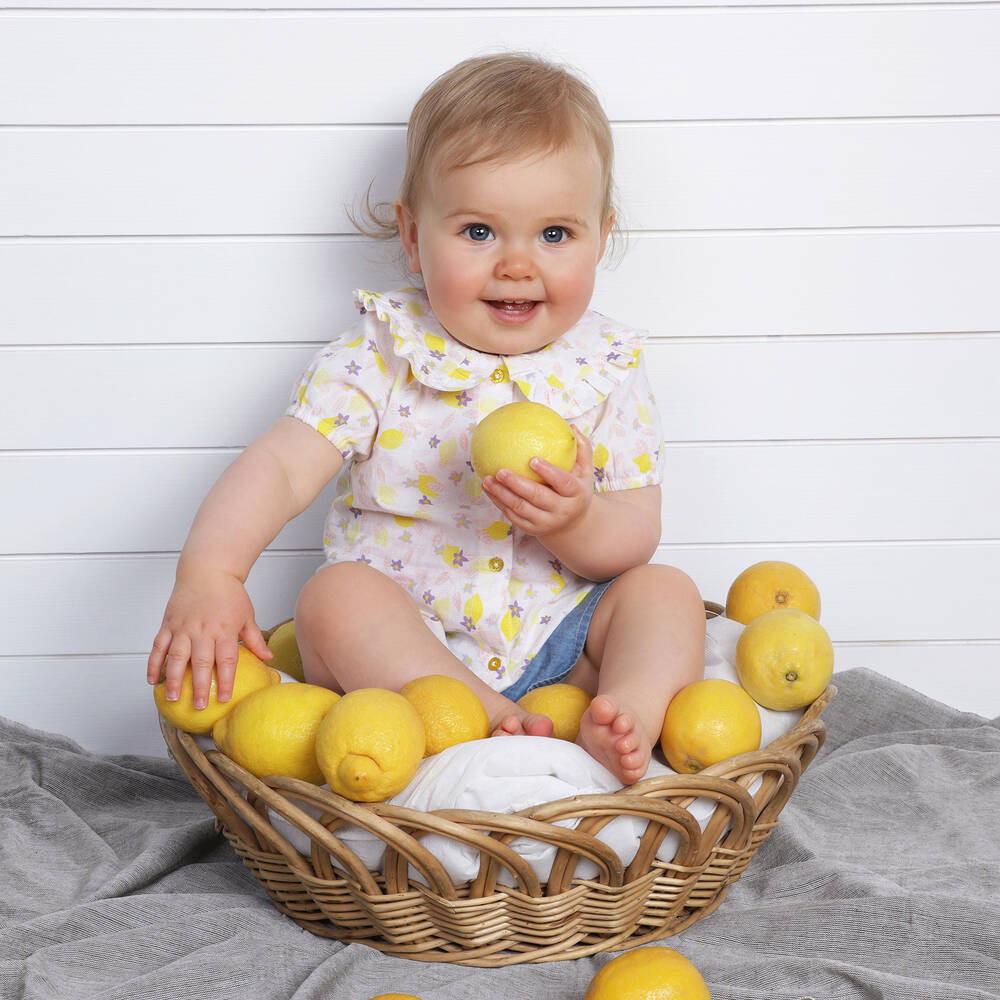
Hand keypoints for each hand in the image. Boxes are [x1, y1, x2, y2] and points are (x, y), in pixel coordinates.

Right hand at [146, 567, 270, 709]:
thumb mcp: (247, 614)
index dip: (227, 680)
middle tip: (200, 706)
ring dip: (174, 679)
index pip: (227, 659)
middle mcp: (202, 630)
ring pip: (177, 657)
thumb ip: (255, 639)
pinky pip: (158, 646)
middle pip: (201, 662)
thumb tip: (269, 658)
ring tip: (173, 697)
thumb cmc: (229, 592)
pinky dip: (154, 663)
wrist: (207, 569)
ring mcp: (183, 627)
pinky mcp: (168, 623)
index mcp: (224, 629)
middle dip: (201, 686)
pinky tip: (152, 679)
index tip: (226, 698)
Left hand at [481, 430, 593, 537]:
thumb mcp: (586, 472)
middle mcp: (561, 511)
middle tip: (500, 470)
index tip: (532, 460)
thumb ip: (581, 449)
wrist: (573, 524)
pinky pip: (512, 515)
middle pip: (537, 497)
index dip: (548, 472)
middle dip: (517, 484)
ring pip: (520, 508)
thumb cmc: (576, 489)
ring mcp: (545, 522)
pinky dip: (498, 502)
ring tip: (487, 479)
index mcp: (576, 494)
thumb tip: (571, 426)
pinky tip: (488, 489)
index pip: (563, 483)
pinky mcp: (531, 529)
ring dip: (501, 494)